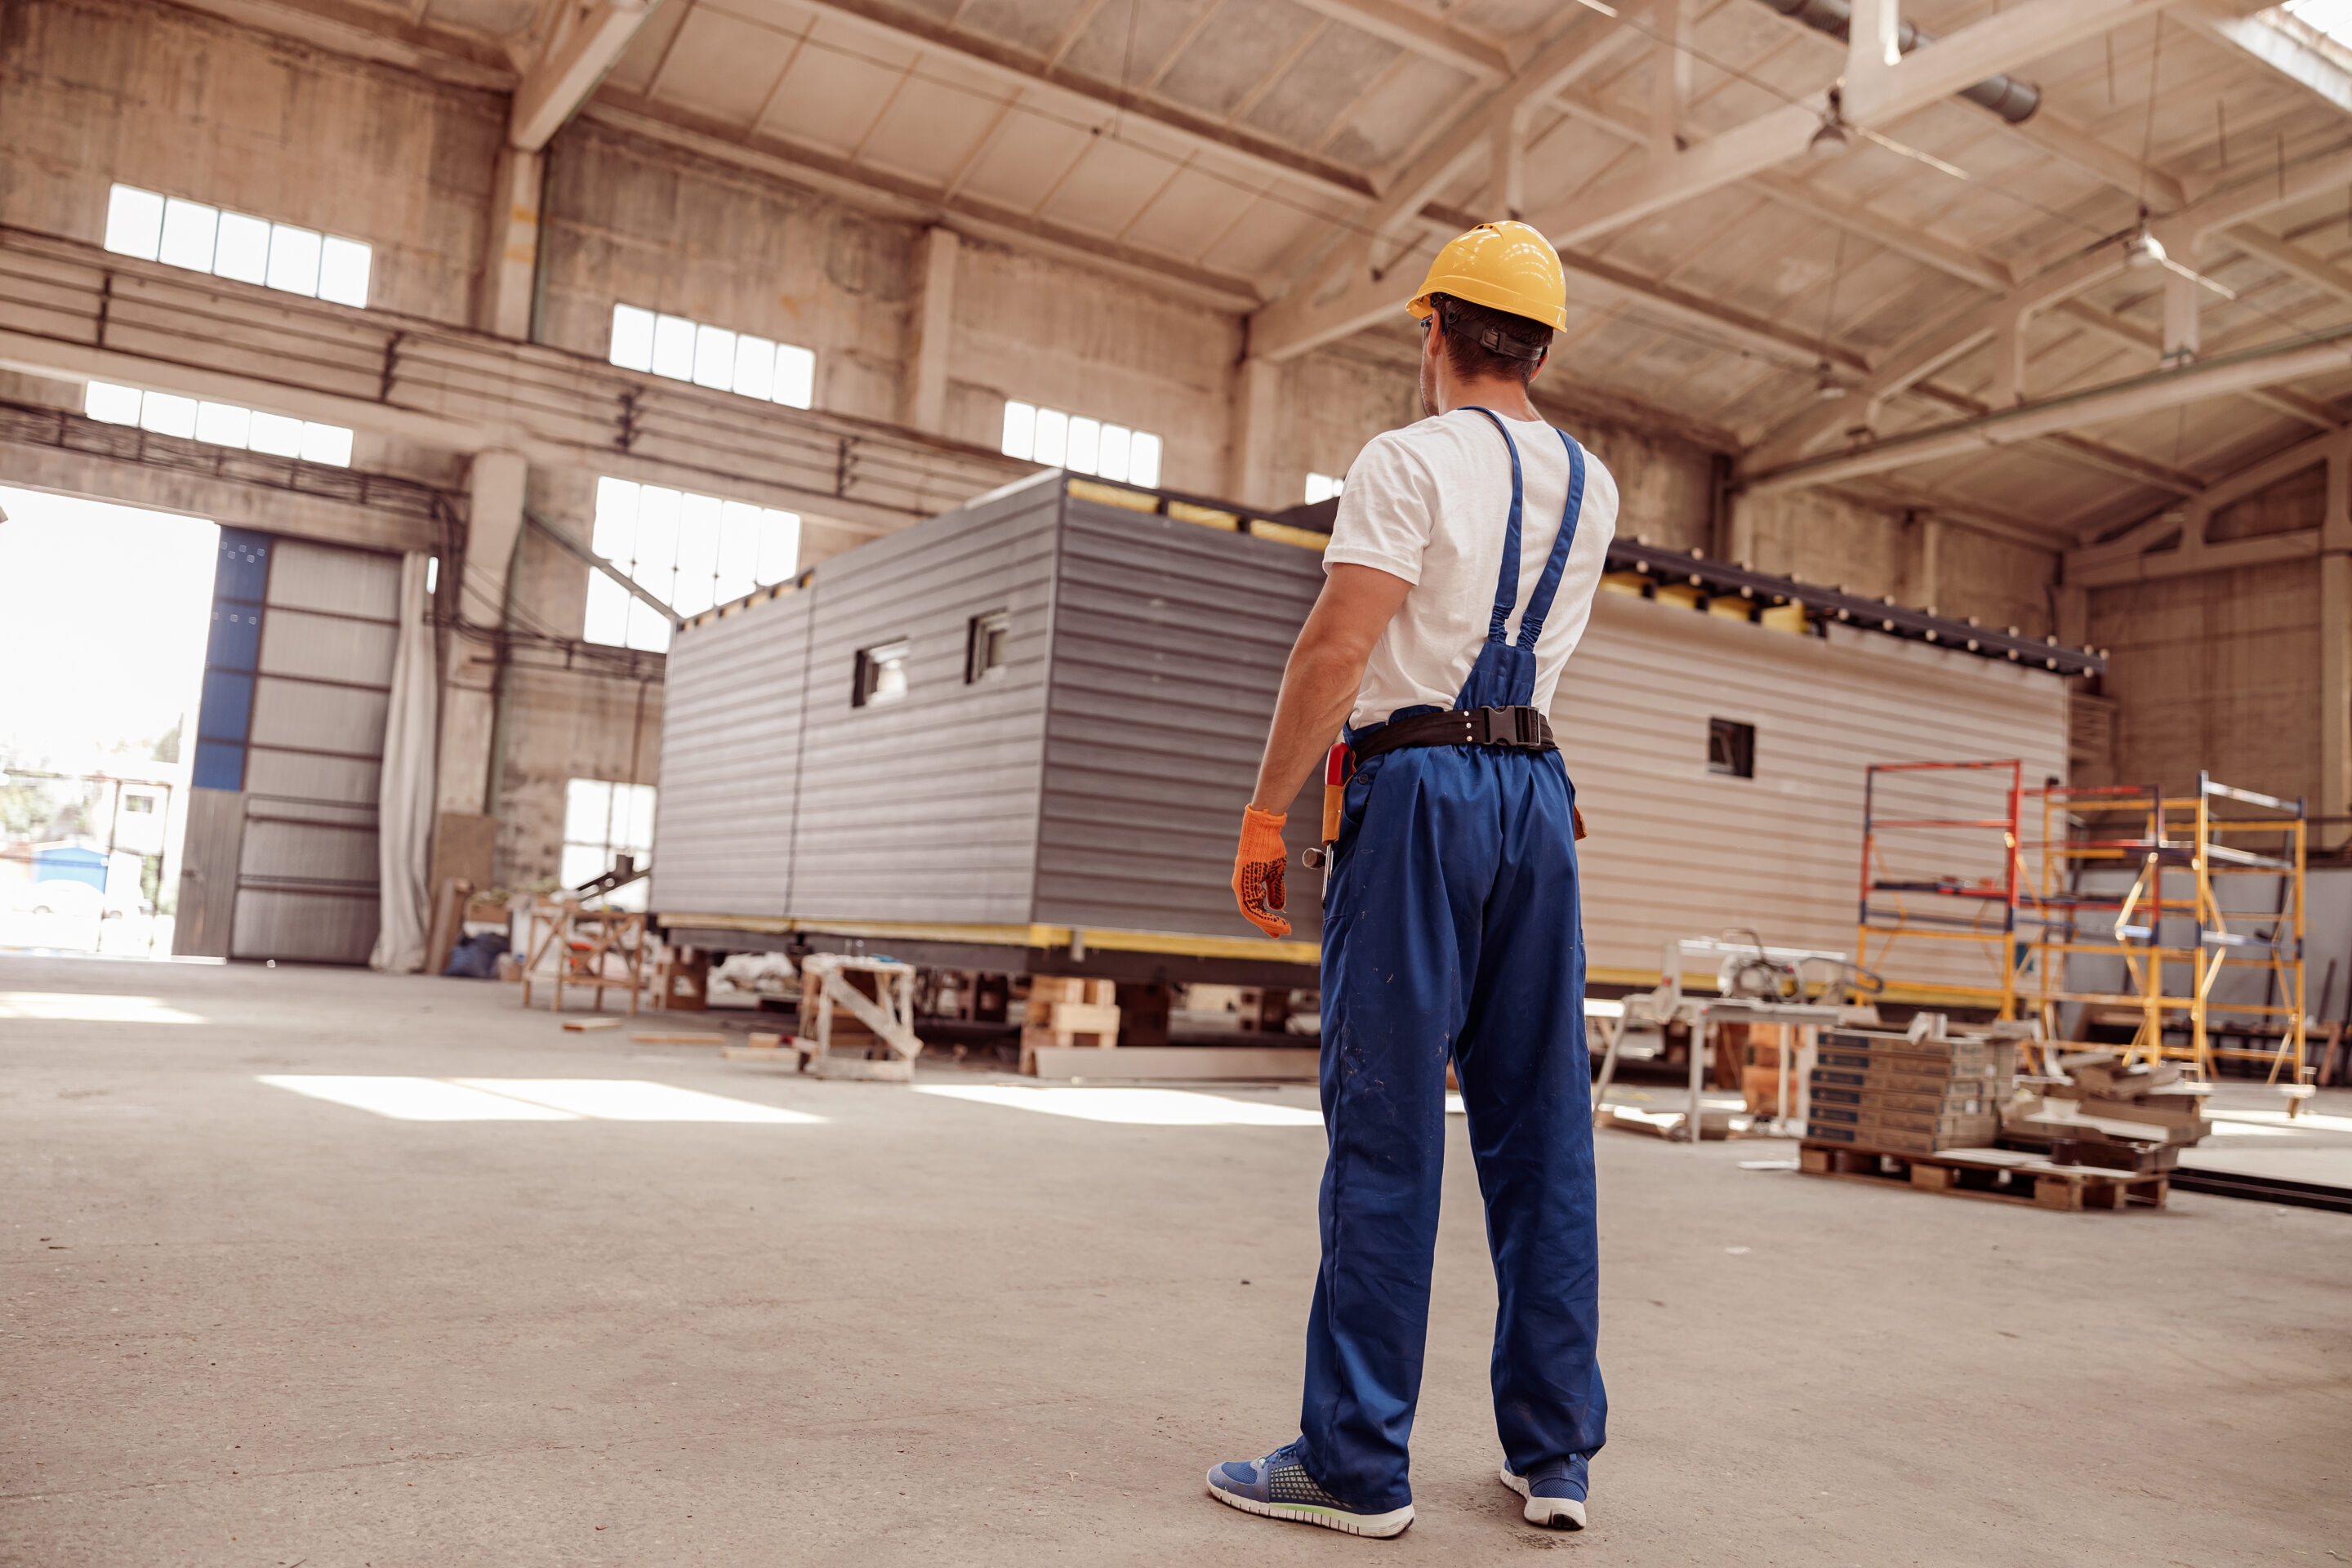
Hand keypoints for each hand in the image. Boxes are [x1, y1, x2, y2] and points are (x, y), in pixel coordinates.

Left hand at [1231, 806, 1289, 939]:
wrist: (1264, 829)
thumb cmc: (1269, 847)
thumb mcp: (1276, 872)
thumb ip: (1276, 890)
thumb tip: (1279, 907)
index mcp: (1249, 883)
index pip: (1256, 907)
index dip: (1268, 919)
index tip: (1282, 928)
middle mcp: (1242, 885)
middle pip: (1252, 912)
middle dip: (1267, 925)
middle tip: (1281, 934)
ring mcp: (1241, 883)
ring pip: (1250, 911)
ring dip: (1267, 922)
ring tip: (1283, 929)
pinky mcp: (1242, 881)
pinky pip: (1250, 904)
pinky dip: (1263, 914)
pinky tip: (1277, 917)